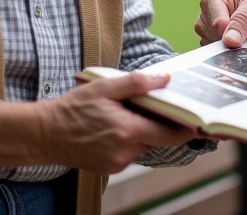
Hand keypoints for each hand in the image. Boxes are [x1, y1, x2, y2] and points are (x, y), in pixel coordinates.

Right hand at [0, 72, 199, 173]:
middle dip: (167, 125)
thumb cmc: (72, 108)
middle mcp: (125, 151)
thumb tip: (164, 79)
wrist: (44, 134)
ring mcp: (118, 163)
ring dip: (146, 130)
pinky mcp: (111, 168)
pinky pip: (131, 151)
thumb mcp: (104, 87)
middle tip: (176, 110)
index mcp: (127, 131)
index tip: (202, 121)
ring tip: (133, 112)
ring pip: (145, 145)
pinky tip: (118, 125)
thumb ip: (136, 83)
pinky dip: (132, 138)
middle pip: (159, 139)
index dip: (188, 127)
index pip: (170, 133)